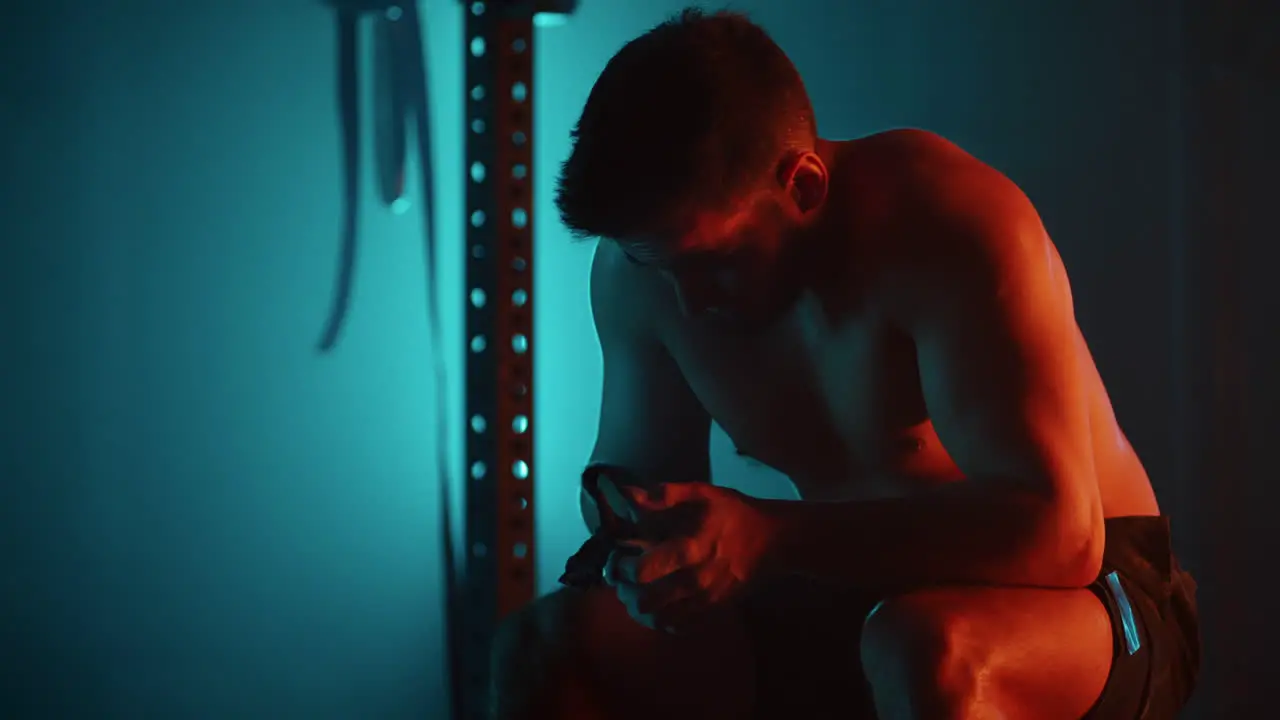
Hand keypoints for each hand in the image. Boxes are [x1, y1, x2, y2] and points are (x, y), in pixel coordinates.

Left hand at [599, 479, 783, 632]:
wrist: (774, 541)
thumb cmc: (735, 514)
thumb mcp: (703, 494)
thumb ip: (666, 494)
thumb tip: (630, 494)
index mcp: (690, 549)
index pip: (644, 571)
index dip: (621, 566)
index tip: (617, 555)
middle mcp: (695, 580)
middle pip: (645, 601)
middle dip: (624, 591)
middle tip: (620, 577)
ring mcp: (705, 599)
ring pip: (658, 619)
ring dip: (638, 608)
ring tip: (633, 591)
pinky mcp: (713, 610)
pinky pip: (677, 626)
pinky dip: (659, 619)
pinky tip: (655, 603)